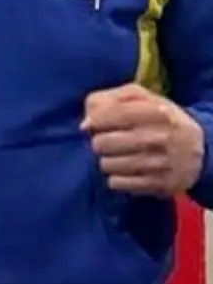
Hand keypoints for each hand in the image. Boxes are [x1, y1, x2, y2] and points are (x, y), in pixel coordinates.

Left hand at [84, 84, 205, 197]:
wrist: (198, 151)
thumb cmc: (162, 121)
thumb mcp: (145, 99)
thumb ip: (113, 99)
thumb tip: (86, 123)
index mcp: (157, 111)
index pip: (110, 114)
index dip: (95, 121)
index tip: (93, 124)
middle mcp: (159, 136)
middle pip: (101, 143)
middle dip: (100, 142)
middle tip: (111, 141)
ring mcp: (159, 162)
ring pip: (106, 165)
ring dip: (108, 161)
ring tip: (121, 156)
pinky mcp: (157, 184)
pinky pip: (116, 183)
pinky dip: (117, 178)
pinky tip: (129, 171)